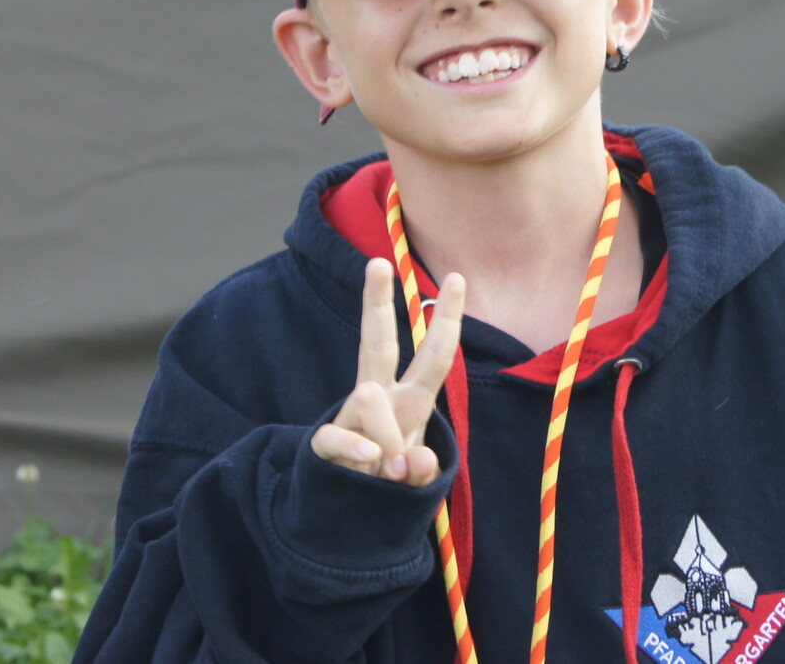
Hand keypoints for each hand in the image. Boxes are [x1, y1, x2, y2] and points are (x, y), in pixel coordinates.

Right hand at [310, 258, 465, 486]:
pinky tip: (371, 461)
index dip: (448, 319)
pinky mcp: (326, 442)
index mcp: (410, 401)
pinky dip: (358, 449)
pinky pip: (339, 434)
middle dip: (377, 303)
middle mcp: (380, 399)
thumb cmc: (390, 488)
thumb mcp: (417, 482)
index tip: (458, 278)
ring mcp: (350, 418)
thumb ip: (422, 471)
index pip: (433, 355)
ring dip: (386, 436)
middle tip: (377, 262)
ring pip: (366, 397)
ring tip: (391, 469)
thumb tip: (413, 459)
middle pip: (378, 342)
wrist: (345, 521)